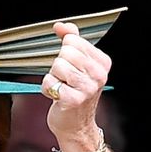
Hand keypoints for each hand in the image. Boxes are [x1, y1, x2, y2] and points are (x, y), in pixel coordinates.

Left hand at [42, 21, 110, 148]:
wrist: (76, 125)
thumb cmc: (75, 92)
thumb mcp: (78, 64)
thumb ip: (71, 40)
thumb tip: (60, 26)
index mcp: (102, 62)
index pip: (73, 41)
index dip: (65, 52)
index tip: (71, 67)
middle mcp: (99, 75)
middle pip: (65, 52)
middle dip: (59, 65)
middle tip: (66, 79)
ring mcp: (88, 88)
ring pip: (57, 66)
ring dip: (53, 77)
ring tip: (62, 87)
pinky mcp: (73, 100)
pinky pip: (50, 83)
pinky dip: (48, 89)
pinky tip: (57, 96)